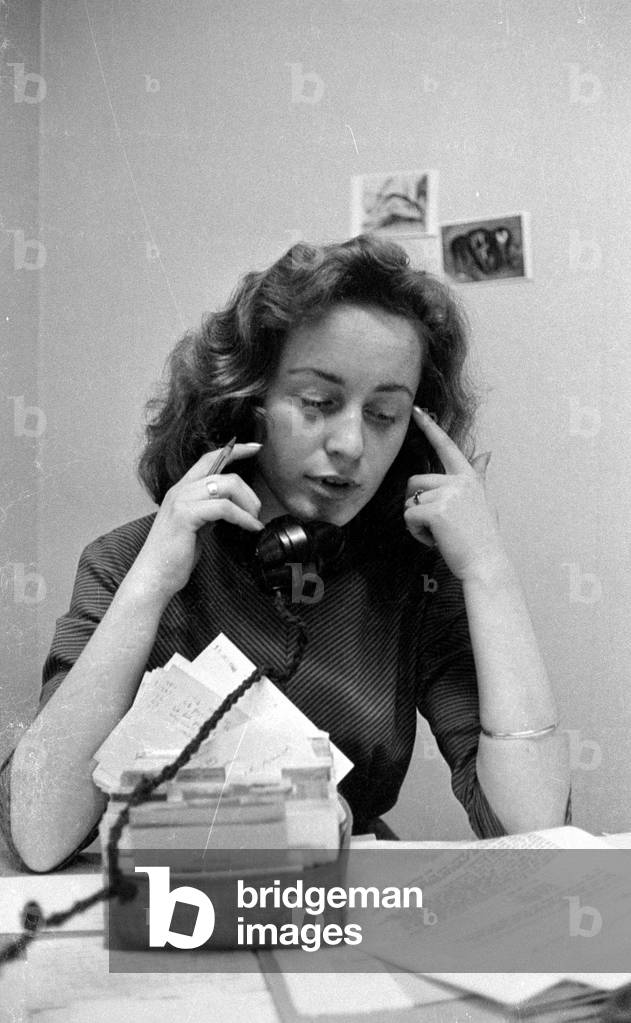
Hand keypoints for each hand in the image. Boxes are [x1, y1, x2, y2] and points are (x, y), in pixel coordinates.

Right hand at [130, 442, 262, 600]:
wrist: (154, 577)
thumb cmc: (174, 557)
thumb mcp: (196, 527)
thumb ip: (209, 511)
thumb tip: (231, 506)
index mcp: (181, 490)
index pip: (209, 459)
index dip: (234, 450)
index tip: (256, 448)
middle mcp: (179, 490)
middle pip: (223, 472)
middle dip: (248, 490)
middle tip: (257, 511)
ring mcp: (181, 501)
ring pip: (226, 486)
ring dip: (248, 504)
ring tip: (254, 521)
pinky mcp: (185, 516)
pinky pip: (224, 507)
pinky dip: (243, 517)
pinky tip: (251, 528)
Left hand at [404, 407, 505, 582]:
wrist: (487, 564)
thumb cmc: (483, 537)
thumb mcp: (483, 501)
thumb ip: (479, 476)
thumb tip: (487, 454)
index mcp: (468, 478)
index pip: (446, 446)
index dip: (430, 428)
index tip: (416, 410)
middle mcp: (458, 481)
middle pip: (414, 482)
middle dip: (415, 505)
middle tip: (438, 526)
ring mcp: (448, 494)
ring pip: (409, 501)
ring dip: (416, 522)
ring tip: (440, 534)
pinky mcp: (436, 510)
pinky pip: (409, 517)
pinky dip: (416, 533)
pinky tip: (436, 541)